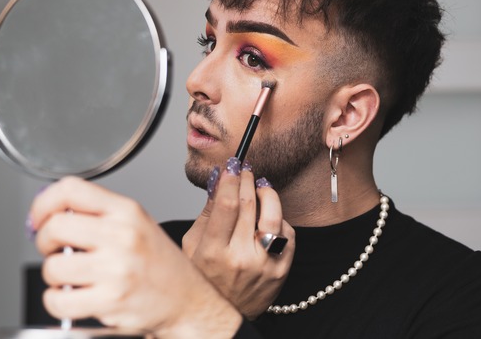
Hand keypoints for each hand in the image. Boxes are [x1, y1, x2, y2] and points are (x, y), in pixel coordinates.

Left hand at [30, 177, 241, 337]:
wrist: (186, 299)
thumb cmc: (157, 263)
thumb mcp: (136, 223)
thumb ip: (98, 214)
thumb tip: (49, 213)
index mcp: (127, 211)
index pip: (70, 190)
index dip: (44, 204)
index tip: (40, 218)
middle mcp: (123, 235)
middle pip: (55, 227)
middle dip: (45, 241)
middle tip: (57, 250)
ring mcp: (117, 268)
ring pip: (53, 267)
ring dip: (54, 276)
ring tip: (73, 277)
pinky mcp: (111, 300)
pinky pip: (58, 300)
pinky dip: (57, 302)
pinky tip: (74, 297)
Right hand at [182, 157, 295, 319]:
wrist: (225, 314)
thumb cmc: (206, 279)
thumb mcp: (192, 247)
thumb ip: (207, 214)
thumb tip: (218, 181)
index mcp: (213, 253)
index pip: (226, 205)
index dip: (231, 180)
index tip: (232, 166)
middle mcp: (240, 258)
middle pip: (250, 205)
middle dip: (248, 180)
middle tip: (245, 170)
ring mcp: (264, 265)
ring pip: (274, 216)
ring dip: (268, 194)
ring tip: (260, 187)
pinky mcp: (282, 270)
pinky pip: (287, 234)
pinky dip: (280, 220)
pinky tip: (268, 217)